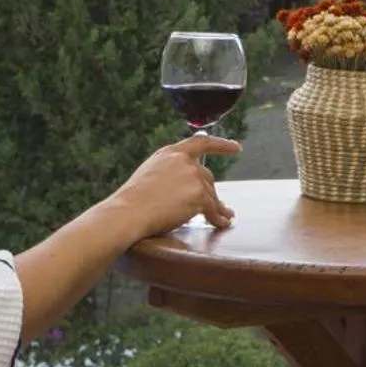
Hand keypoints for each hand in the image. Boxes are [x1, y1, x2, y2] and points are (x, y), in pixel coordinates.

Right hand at [113, 135, 240, 238]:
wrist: (129, 212)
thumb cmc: (134, 200)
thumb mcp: (151, 173)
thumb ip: (171, 171)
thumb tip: (190, 183)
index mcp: (171, 153)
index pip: (201, 143)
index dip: (221, 145)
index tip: (236, 147)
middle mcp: (184, 161)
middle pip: (207, 177)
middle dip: (211, 192)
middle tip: (220, 205)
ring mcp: (193, 177)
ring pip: (211, 195)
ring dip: (218, 208)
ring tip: (225, 217)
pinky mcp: (199, 195)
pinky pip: (212, 210)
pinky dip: (218, 219)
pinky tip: (222, 224)